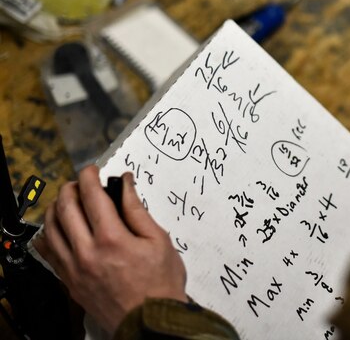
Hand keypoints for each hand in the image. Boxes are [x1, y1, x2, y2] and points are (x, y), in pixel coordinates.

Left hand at [33, 165, 186, 334]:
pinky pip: (48, 253)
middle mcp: (87, 252)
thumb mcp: (158, 240)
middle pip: (66, 208)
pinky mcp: (69, 281)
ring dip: (56, 207)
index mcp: (112, 239)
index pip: (91, 196)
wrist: (149, 320)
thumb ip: (137, 210)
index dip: (89, 177)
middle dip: (71, 187)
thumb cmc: (160, 283)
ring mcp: (74, 268)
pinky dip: (48, 234)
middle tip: (80, 182)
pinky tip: (57, 227)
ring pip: (51, 228)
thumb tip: (126, 184)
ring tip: (68, 201)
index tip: (93, 170)